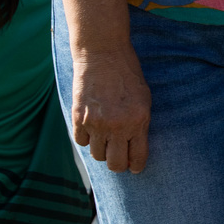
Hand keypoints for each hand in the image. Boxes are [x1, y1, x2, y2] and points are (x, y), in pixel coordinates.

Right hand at [70, 47, 151, 172]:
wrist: (103, 55)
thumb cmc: (128, 75)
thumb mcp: (144, 99)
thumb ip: (140, 123)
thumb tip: (135, 147)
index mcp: (138, 121)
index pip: (137, 157)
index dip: (136, 166)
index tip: (135, 168)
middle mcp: (117, 126)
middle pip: (115, 163)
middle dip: (119, 164)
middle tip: (120, 159)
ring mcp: (96, 124)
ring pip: (97, 155)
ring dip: (102, 150)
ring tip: (107, 140)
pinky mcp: (78, 119)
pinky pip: (81, 142)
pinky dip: (86, 140)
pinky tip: (93, 130)